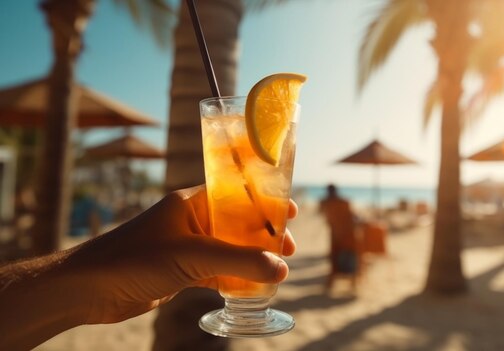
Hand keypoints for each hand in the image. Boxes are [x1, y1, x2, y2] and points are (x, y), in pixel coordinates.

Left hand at [64, 185, 297, 323]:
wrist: (88, 288)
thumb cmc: (134, 259)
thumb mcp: (193, 256)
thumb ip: (239, 261)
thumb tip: (281, 268)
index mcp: (192, 202)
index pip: (238, 193)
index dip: (266, 201)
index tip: (291, 212)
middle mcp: (191, 220)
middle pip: (239, 221)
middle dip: (265, 234)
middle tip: (290, 249)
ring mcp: (185, 245)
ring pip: (229, 248)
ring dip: (252, 258)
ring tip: (277, 270)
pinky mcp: (179, 270)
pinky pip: (216, 269)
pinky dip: (234, 277)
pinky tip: (250, 287)